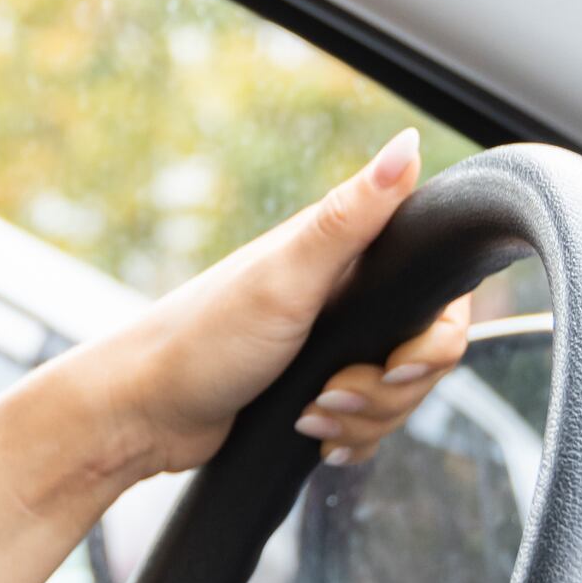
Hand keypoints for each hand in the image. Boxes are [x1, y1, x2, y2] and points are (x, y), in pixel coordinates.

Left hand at [51, 133, 478, 492]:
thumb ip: (351, 217)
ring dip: (361, 420)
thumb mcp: (284, 278)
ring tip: (308, 418)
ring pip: (399, 397)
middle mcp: (346, 297)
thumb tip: (408, 143)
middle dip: (387, 393)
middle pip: (427, 356)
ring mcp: (333, 347)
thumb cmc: (201, 340)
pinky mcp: (318, 390)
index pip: (441, 297)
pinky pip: (369, 423)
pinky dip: (349, 438)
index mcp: (345, 258)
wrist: (140, 414)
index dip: (435, 341)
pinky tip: (312, 439)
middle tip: (329, 394)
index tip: (399, 364)